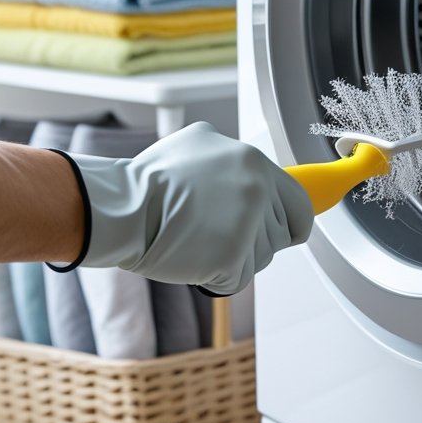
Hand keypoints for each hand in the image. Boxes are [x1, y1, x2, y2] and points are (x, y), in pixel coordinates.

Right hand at [67, 122, 312, 292]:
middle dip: (254, 241)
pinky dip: (216, 277)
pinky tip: (192, 256)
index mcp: (253, 161)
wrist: (121, 208)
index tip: (283, 232)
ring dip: (234, 259)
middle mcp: (257, 189)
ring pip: (260, 259)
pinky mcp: (231, 255)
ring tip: (197, 239)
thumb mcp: (197, 143)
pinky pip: (237, 279)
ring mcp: (247, 223)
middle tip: (214, 231)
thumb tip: (247, 169)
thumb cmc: (149, 181)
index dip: (291, 223)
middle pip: (279, 236)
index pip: (300, 203)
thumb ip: (231, 158)